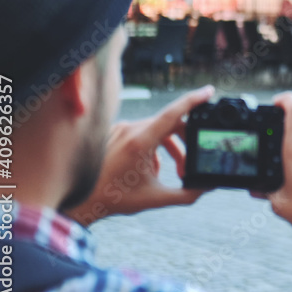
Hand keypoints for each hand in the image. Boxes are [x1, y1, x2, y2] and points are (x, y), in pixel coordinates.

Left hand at [65, 85, 214, 225]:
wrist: (81, 200)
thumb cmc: (115, 198)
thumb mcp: (156, 198)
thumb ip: (186, 194)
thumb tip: (207, 187)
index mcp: (141, 141)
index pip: (173, 113)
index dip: (193, 100)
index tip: (209, 91)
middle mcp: (130, 130)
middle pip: (170, 124)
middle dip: (185, 143)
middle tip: (189, 166)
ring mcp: (121, 129)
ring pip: (157, 130)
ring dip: (170, 149)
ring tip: (172, 172)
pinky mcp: (115, 133)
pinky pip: (143, 134)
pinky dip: (154, 149)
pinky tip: (150, 169)